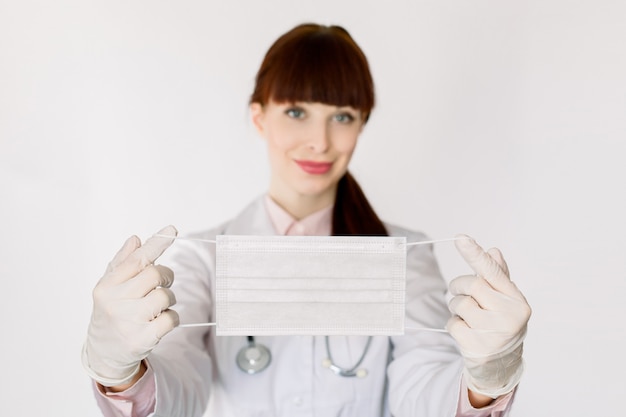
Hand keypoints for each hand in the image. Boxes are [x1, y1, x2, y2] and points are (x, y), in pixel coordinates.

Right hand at [81, 225, 178, 386]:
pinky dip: (172, 318)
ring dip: (169, 299)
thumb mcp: (110, 286)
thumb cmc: (111, 312)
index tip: (172, 230)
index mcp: (107, 286)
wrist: (104, 353)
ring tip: (157, 306)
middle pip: (155, 275)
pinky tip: (161, 321)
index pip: (136, 259)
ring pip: (166, 296)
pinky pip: (171, 319)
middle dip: (166, 276)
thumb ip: (124, 262)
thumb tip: (136, 239)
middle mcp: (115, 303)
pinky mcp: (142, 339)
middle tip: (163, 283)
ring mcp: (128, 322)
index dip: (156, 244)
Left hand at [447, 234, 530, 397]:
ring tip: (469, 316)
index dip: (475, 254)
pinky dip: (454, 324)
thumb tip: (493, 250)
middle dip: (460, 286)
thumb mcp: (505, 300)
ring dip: (456, 306)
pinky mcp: (476, 345)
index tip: (460, 238)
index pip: (493, 271)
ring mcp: (493, 332)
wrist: (501, 364)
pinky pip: (452, 323)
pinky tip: (466, 331)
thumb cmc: (501, 323)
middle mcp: (509, 316)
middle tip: (462, 292)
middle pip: (472, 285)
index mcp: (517, 301)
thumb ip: (498, 276)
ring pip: (459, 303)